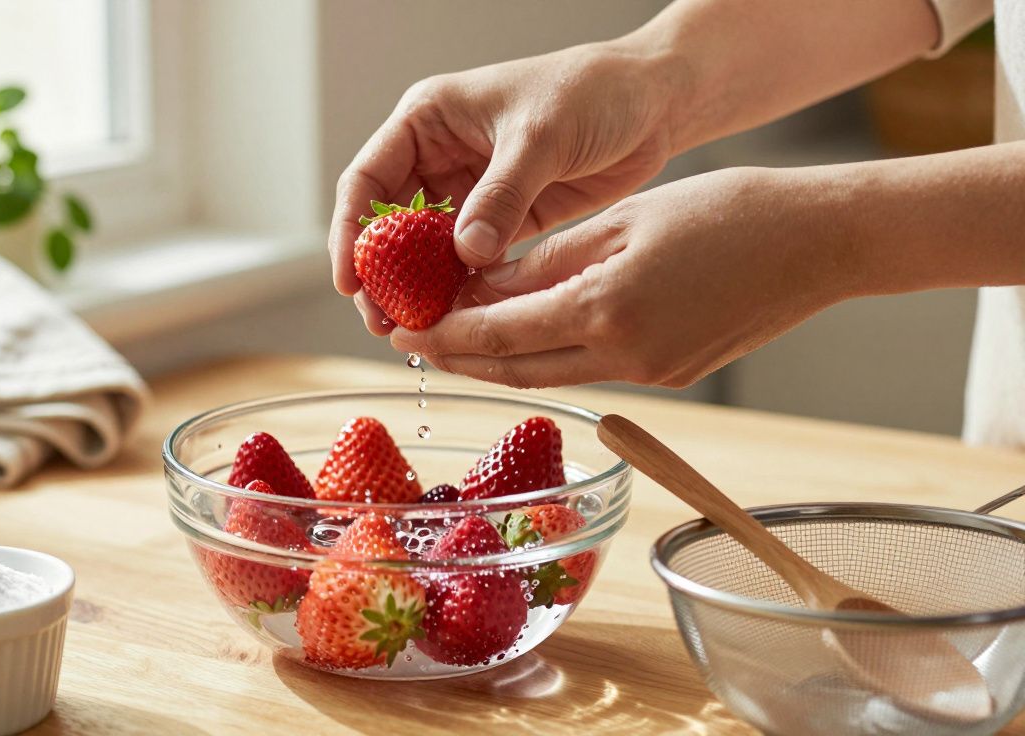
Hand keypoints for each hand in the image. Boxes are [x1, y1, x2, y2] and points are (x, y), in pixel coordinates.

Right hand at [328, 40, 678, 334]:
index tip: (351, 279)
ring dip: (420, 289)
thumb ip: (501, 195)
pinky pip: (469, 261)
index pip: (369, 179)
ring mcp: (471, 190)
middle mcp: (440, 155)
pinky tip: (461, 319)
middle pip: (390, 224)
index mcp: (429, 120)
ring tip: (417, 330)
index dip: (352, 232)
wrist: (654, 102)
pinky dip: (462, 290)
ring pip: (426, 250)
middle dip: (382, 274)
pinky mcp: (503, 219)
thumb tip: (466, 253)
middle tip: (382, 320)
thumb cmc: (593, 92)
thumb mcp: (540, 136)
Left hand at [390, 167, 857, 388]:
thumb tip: (480, 289)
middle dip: (460, 359)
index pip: (498, 334)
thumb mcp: (621, 222)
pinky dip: (550, 356)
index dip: (444, 336)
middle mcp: (625, 358)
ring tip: (459, 340)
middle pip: (516, 370)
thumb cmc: (727, 212)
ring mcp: (651, 376)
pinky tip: (529, 333)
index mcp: (606, 312)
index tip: (403, 331)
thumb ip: (544, 263)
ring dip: (501, 361)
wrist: (818, 243)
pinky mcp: (671, 378)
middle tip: (416, 344)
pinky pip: (591, 371)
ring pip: (552, 376)